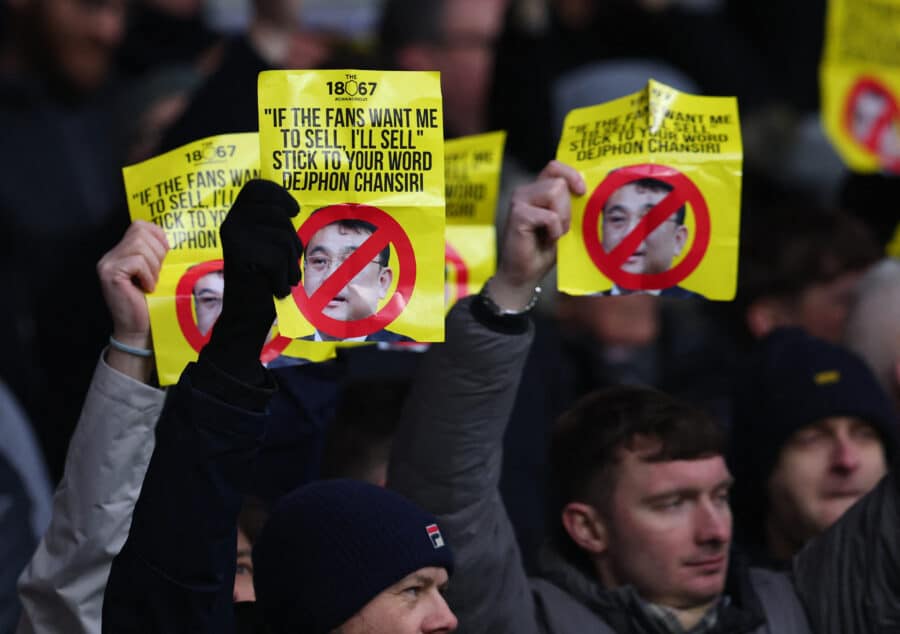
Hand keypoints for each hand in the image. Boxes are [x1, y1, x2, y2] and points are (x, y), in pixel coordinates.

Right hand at [96, 220, 168, 379]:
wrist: (140, 330)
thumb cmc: (152, 303)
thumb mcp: (158, 273)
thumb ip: (158, 254)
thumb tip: (173, 240)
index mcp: (122, 252)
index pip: (140, 225)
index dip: (158, 237)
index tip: (166, 256)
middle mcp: (111, 255)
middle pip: (141, 232)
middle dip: (158, 253)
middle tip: (157, 275)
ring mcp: (108, 263)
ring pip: (140, 246)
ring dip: (154, 266)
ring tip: (152, 283)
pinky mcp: (110, 273)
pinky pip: (137, 261)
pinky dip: (148, 274)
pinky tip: (147, 288)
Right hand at [203, 180, 300, 381]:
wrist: (245, 318)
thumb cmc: (262, 283)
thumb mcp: (268, 247)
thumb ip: (272, 226)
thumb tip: (290, 208)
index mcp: (235, 219)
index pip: (256, 188)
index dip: (278, 194)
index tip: (294, 211)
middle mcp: (230, 224)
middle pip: (279, 214)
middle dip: (292, 241)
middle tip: (285, 264)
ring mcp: (234, 238)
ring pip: (284, 238)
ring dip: (290, 263)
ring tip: (279, 278)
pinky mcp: (242, 255)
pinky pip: (281, 258)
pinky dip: (284, 277)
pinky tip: (274, 288)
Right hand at [492, 160, 584, 309]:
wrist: (524, 274)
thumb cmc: (543, 250)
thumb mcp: (563, 223)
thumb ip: (570, 205)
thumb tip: (591, 194)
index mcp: (536, 190)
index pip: (555, 167)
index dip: (571, 175)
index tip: (581, 192)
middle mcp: (526, 192)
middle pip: (558, 181)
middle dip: (567, 207)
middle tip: (562, 228)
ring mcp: (519, 201)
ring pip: (554, 192)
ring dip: (562, 217)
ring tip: (554, 233)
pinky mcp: (517, 215)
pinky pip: (549, 216)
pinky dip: (554, 230)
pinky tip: (546, 240)